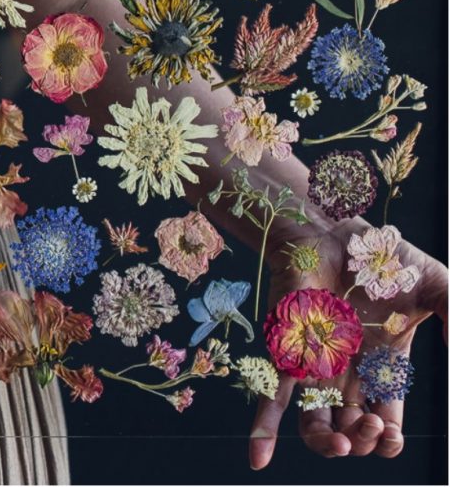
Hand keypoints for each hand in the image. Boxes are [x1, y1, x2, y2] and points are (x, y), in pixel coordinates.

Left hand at [245, 221, 446, 468]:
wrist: (341, 230)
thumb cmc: (388, 259)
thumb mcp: (439, 289)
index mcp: (385, 368)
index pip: (387, 422)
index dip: (388, 441)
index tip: (390, 433)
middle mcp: (350, 373)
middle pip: (353, 430)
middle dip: (365, 441)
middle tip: (373, 427)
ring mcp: (317, 365)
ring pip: (315, 424)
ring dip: (328, 444)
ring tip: (343, 444)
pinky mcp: (287, 352)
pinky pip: (271, 396)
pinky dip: (264, 430)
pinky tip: (259, 460)